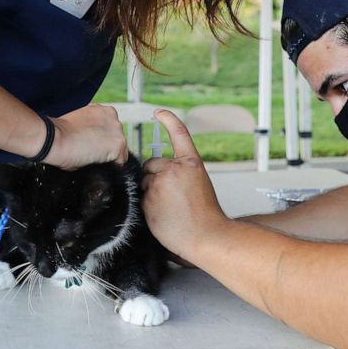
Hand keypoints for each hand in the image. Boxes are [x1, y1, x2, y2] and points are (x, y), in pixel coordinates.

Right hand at [43, 104, 127, 169]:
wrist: (54, 138)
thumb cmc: (59, 134)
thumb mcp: (79, 124)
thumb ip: (92, 131)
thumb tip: (95, 146)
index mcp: (102, 110)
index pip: (110, 130)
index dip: (101, 141)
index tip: (91, 146)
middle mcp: (113, 117)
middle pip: (117, 139)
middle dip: (106, 148)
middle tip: (90, 155)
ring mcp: (117, 131)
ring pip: (120, 151)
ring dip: (108, 158)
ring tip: (91, 160)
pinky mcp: (117, 145)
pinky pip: (119, 162)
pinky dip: (110, 167)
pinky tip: (95, 164)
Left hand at [141, 109, 226, 259]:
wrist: (206, 236)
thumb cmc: (205, 214)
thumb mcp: (198, 183)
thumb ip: (179, 173)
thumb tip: (155, 172)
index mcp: (191, 163)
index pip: (179, 134)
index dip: (168, 120)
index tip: (159, 112)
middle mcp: (174, 169)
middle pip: (151, 164)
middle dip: (155, 176)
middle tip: (171, 196)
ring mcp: (159, 183)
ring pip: (145, 182)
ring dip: (151, 191)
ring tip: (170, 208)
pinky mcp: (148, 198)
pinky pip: (141, 197)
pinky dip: (148, 205)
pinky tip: (163, 215)